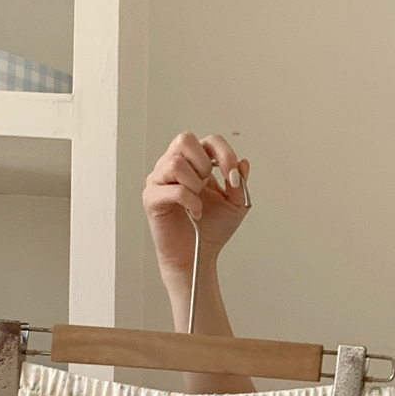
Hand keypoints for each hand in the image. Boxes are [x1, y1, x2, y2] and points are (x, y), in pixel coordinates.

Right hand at [141, 131, 250, 291]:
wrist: (198, 256)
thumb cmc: (211, 230)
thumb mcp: (236, 206)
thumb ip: (240, 184)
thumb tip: (243, 163)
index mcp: (195, 164)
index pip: (208, 141)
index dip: (224, 154)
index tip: (233, 177)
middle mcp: (174, 167)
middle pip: (184, 139)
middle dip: (203, 162)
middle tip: (209, 185)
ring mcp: (160, 181)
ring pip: (175, 162)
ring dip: (194, 183)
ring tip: (199, 201)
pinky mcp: (152, 198)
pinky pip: (172, 189)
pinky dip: (190, 201)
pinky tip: (195, 212)